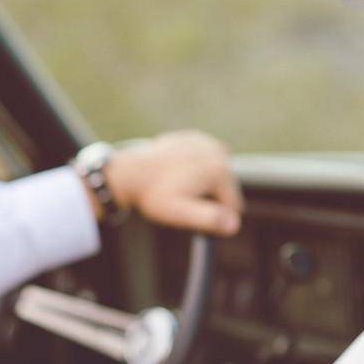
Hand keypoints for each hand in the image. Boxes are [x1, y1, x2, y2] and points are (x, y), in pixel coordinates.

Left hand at [103, 131, 242, 235]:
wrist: (130, 171)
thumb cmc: (153, 194)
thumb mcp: (180, 212)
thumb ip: (209, 219)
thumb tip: (234, 225)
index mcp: (219, 171)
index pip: (232, 205)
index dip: (213, 216)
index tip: (189, 212)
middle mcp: (218, 152)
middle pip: (225, 188)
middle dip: (207, 197)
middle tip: (179, 197)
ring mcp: (207, 142)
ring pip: (215, 174)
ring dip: (201, 183)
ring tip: (176, 185)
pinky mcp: (195, 138)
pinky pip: (203, 160)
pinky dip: (194, 168)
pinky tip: (176, 172)